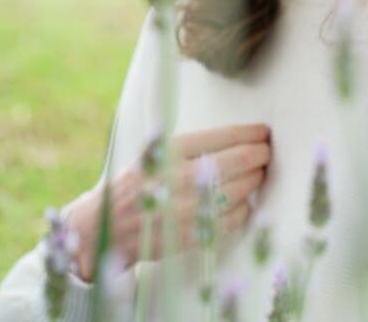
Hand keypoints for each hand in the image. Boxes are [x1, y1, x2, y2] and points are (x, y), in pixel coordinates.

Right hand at [67, 123, 271, 281]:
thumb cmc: (136, 185)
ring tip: (257, 175)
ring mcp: (185, 208)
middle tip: (266, 153)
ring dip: (255, 180)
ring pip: (240, 189)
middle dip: (260, 154)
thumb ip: (191, 146)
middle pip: (239, 160)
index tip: (263, 132)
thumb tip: (238, 137)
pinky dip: (244, 208)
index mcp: (168, 151)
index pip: (223, 135)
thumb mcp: (153, 154)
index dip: (250, 133)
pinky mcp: (190, 234)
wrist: (101, 229)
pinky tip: (242, 202)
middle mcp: (178, 177)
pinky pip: (233, 218)